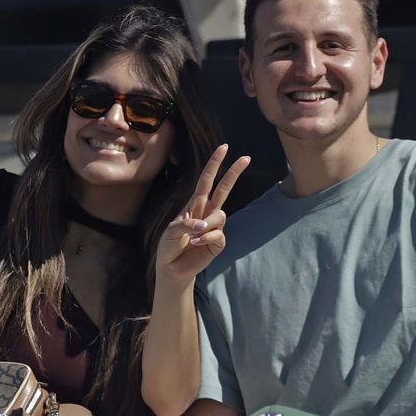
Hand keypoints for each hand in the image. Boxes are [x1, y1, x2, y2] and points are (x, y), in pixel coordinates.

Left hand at [156, 144, 249, 284]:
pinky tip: (196, 245)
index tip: (224, 148)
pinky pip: (218, 234)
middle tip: (246, 157)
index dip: (214, 164)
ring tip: (192, 238)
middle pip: (223, 189)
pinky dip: (206, 239)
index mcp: (194, 204)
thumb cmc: (169, 246)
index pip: (206, 180)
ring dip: (206, 226)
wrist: (172, 268)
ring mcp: (214, 227)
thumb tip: (205, 224)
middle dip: (234, 173)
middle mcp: (207, 212)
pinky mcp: (218, 242)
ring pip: (220, 216)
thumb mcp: (171, 231)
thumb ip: (186, 223)